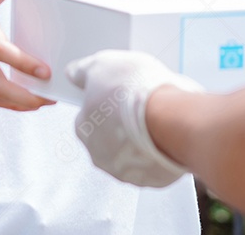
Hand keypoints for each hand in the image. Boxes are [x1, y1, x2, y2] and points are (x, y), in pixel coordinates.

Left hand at [66, 50, 201, 187]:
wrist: (171, 117)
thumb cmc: (135, 92)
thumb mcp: (101, 64)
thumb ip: (82, 71)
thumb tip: (74, 73)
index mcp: (84, 128)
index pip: (86, 115)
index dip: (102, 100)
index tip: (115, 92)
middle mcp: (100, 154)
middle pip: (108, 135)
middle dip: (120, 121)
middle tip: (137, 103)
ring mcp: (126, 170)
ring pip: (130, 151)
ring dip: (139, 137)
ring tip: (156, 116)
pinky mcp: (151, 179)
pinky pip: (152, 162)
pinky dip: (157, 150)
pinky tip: (165, 133)